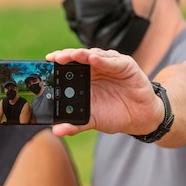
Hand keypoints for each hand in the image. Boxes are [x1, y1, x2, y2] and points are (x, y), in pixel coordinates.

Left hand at [46, 48, 163, 136]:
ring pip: (93, 55)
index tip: (46, 63)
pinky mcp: (125, 65)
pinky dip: (103, 60)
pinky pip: (113, 61)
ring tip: (73, 55)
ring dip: (83, 54)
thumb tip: (56, 131)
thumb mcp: (92, 120)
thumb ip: (75, 124)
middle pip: (78, 57)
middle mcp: (95, 68)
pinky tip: (94, 59)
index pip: (68, 65)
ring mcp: (110, 64)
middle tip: (56, 58)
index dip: (57, 63)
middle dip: (67, 56)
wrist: (139, 118)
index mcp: (84, 77)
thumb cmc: (114, 114)